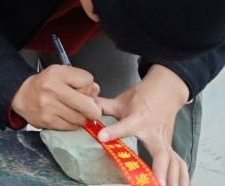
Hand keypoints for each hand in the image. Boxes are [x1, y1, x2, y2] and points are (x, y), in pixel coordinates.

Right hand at [11, 64, 101, 129]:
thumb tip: (96, 99)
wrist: (22, 95)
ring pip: (81, 119)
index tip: (80, 90)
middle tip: (89, 110)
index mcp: (57, 73)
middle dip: (92, 110)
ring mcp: (48, 106)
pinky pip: (71, 127)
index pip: (87, 81)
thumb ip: (82, 81)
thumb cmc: (46, 84)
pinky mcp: (47, 121)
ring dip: (81, 117)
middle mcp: (51, 89)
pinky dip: (72, 124)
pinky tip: (65, 117)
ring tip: (73, 111)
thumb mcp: (62, 74)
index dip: (88, 87)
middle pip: (88, 106)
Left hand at [96, 65, 190, 185]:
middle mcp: (154, 133)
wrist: (165, 91)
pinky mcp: (170, 146)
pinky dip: (182, 175)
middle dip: (160, 168)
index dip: (113, 131)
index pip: (125, 126)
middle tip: (157, 182)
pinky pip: (179, 163)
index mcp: (138, 119)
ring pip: (173, 161)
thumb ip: (103, 105)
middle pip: (161, 153)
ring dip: (174, 176)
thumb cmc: (142, 97)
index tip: (102, 137)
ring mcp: (165, 141)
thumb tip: (86, 104)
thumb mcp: (120, 99)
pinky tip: (181, 185)